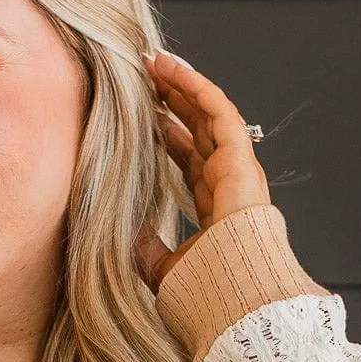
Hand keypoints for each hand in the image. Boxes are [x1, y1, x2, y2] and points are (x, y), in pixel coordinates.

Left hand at [137, 50, 272, 290]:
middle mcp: (228, 186)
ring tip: (154, 62)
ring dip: (181, 86)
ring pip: (208, 116)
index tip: (144, 118)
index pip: (190, 162)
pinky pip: (218, 112)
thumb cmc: (202, 294)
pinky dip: (194, 87)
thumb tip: (118, 230)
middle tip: (144, 78)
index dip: (168, 136)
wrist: (230, 299)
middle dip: (172, 102)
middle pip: (198, 132)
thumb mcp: (160, 268)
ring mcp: (238, 172)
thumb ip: (143, 247)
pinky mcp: (242, 161)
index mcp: (214, 210)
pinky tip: (170, 68)